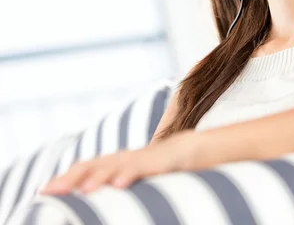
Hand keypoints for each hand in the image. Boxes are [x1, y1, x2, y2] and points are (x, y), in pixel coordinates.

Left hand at [39, 131, 197, 194]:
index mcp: (112, 165)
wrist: (187, 151)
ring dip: (97, 177)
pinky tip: (118, 185)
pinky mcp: (157, 161)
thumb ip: (110, 189)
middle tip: (52, 191)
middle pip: (92, 165)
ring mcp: (138, 159)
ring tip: (82, 190)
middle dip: (72, 177)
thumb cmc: (153, 171)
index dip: (65, 178)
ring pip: (113, 166)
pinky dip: (128, 174)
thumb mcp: (128, 181)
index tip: (43, 191)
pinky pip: (141, 167)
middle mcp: (121, 160)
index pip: (84, 169)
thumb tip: (89, 206)